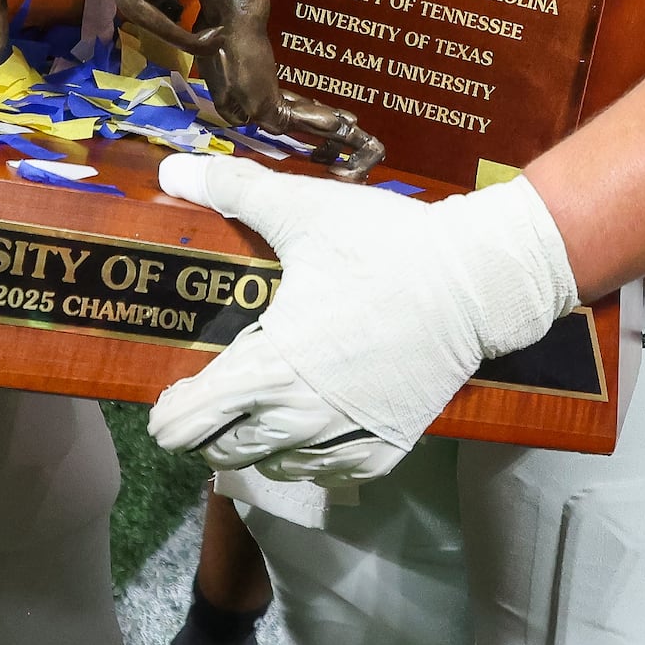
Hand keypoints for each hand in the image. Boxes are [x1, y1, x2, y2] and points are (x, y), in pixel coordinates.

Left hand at [147, 155, 575, 480]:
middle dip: (207, 427)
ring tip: (262, 401)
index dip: (168, 412)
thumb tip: (172, 171)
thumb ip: (233, 192)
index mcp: (270, 368)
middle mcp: (300, 418)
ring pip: (272, 466)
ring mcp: (343, 439)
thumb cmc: (385, 246)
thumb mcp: (303, 210)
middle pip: (221, 453)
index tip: (174, 388)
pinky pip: (325, 473)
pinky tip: (310, 419)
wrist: (475, 281)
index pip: (188, 426)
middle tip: (216, 390)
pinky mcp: (383, 448)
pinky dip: (307, 453)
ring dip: (255, 441)